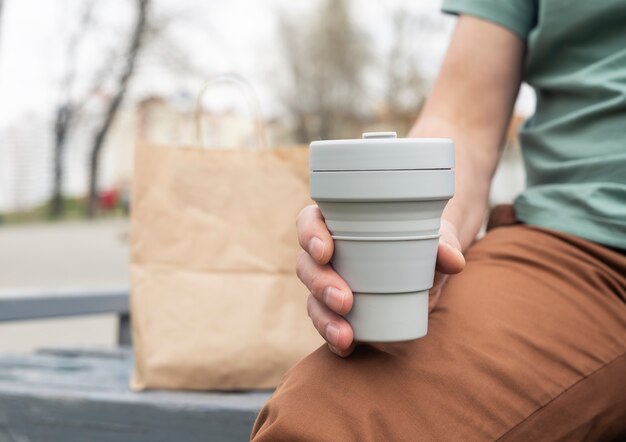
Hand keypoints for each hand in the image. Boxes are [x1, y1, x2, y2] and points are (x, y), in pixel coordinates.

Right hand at [296, 205, 464, 356]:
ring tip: (345, 334)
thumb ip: (445, 245)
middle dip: (320, 284)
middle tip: (345, 299)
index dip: (309, 235)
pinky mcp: (339, 310)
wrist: (429, 267)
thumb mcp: (436, 239)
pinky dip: (333, 338)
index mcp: (339, 223)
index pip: (310, 222)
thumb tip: (453, 259)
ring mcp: (330, 283)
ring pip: (312, 298)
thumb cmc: (424, 241)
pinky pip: (327, 324)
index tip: (325, 251)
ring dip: (324, 317)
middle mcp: (328, 254)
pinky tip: (345, 348)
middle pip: (307, 265)